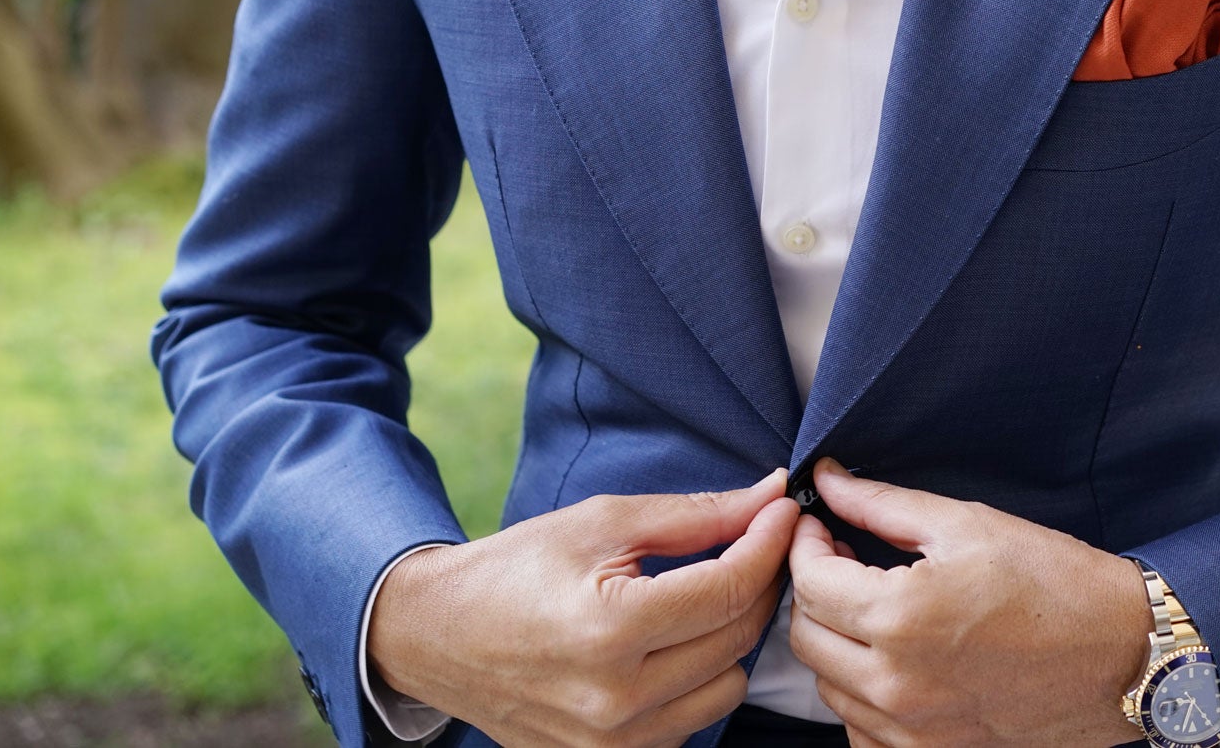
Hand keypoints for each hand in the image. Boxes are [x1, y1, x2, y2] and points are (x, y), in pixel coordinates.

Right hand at [368, 468, 798, 747]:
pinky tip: (673, 643)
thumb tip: (771, 497)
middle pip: (738, 638)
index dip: (769, 543)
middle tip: (752, 542)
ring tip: (702, 597)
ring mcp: (612, 744)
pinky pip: (692, 721)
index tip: (783, 511)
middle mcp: (615, 700)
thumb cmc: (516, 569)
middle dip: (757, 582)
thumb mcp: (602, 523)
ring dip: (730, 637)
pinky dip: (698, 679)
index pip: (729, 589)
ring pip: (729, 687)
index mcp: (609, 629)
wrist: (436, 636)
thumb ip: (695, 515)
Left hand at [786, 460, 1151, 746]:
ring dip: (836, 643)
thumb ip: (882, 504)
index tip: (821, 526)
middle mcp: (898, 683)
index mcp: (902, 616)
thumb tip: (827, 480)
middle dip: (814, 592)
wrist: (1123, 653)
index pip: (810, 582)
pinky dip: (862, 697)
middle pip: (807, 637)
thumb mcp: (968, 524)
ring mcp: (914, 731)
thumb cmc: (1055, 581)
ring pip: (828, 687)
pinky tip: (894, 664)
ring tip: (873, 608)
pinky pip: (862, 732)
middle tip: (844, 561)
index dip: (807, 545)